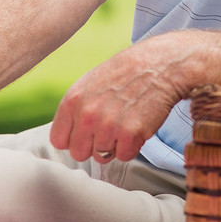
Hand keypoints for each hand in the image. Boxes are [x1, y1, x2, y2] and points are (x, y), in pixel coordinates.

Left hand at [50, 35, 187, 162]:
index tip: (87, 132)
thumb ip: (75, 109)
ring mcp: (109, 126)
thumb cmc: (126, 73)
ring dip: (115, 144)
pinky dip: (133, 146)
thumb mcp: (91, 82)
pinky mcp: (131, 134)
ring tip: (126, 122)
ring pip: (103, 156)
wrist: (161, 65)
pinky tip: (138, 125)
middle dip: (94, 145)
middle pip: (79, 153)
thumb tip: (67, 135)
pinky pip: (125, 156)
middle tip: (110, 128)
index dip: (75, 138)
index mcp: (73, 100)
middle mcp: (87, 115)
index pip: (59, 140)